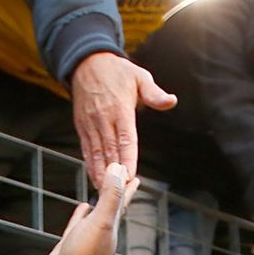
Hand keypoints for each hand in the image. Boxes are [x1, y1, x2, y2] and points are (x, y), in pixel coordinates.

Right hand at [39, 163, 139, 254]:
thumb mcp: (100, 223)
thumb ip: (110, 197)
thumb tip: (118, 170)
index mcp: (112, 226)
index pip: (122, 201)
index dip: (127, 186)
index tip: (133, 173)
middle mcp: (102, 231)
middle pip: (112, 204)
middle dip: (116, 189)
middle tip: (120, 175)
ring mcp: (86, 237)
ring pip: (97, 212)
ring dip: (101, 200)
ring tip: (103, 187)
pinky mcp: (71, 242)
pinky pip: (78, 223)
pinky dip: (81, 213)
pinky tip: (83, 207)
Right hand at [69, 51, 175, 182]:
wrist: (86, 62)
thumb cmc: (117, 71)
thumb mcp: (140, 77)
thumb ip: (155, 94)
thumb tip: (171, 101)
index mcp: (120, 109)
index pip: (125, 139)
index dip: (128, 158)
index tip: (131, 176)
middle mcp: (103, 119)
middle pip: (110, 150)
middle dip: (115, 173)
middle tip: (120, 192)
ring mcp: (90, 124)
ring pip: (96, 153)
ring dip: (100, 174)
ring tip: (105, 192)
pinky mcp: (81, 126)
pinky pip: (86, 149)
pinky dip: (90, 165)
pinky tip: (95, 178)